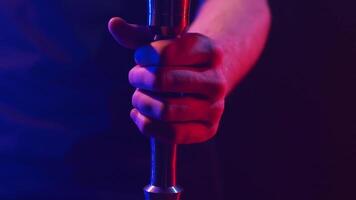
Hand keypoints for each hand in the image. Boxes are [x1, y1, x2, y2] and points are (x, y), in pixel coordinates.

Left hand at [108, 17, 226, 143]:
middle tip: (134, 77)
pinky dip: (146, 125)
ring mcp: (215, 108)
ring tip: (137, 96)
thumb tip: (113, 24)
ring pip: (165, 111)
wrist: (206, 80)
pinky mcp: (208, 130)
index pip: (165, 54)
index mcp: (210, 51)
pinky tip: (139, 114)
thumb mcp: (164, 43)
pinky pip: (171, 134)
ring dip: (140, 102)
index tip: (140, 56)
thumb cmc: (179, 60)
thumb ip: (138, 35)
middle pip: (162, 81)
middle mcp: (217, 81)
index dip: (143, 56)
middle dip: (139, 78)